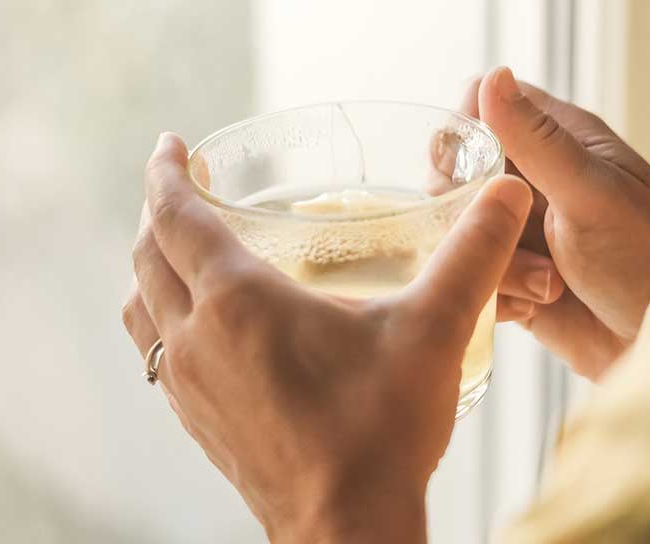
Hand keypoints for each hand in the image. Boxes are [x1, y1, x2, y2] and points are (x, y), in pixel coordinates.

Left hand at [121, 134, 533, 542]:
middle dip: (155, 212)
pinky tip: (200, 328)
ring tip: (175, 249)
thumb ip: (472, 255)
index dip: (164, 173)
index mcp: (237, 301)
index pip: (174, 217)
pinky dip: (161, 320)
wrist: (348, 530)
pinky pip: (157, 355)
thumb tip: (509, 193)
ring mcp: (190, 387)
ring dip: (149, 268)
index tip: (168, 144)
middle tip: (176, 185)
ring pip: (141, 309)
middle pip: (146, 256)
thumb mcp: (434, 331)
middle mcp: (197, 338)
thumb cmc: (382, 432)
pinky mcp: (198, 424)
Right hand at [458, 67, 649, 378]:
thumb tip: (493, 76)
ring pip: (460, 226)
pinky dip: (495, 293)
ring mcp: (522, 229)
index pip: (485, 105)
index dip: (467, 132)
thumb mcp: (592, 194)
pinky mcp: (512, 277)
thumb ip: (538, 140)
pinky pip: (470, 273)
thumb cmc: (646, 262)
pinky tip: (535, 306)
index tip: (474, 169)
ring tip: (545, 282)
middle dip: (471, 206)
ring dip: (494, 259)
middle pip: (459, 168)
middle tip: (506, 232)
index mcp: (562, 142)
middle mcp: (537, 180)